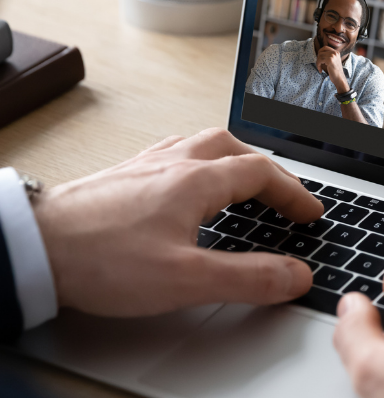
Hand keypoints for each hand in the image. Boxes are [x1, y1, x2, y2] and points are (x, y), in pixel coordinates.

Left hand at [31, 128, 323, 316]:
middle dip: (269, 172)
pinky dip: (199, 164)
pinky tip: (188, 182)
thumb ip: (248, 277)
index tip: (310, 214)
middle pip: (235, 149)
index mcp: (196, 180)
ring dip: (234, 160)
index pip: (262, 173)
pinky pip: (174, 154)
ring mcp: (144, 166)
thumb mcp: (186, 279)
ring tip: (245, 181)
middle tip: (285, 196)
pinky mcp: (121, 176)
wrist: (32, 246)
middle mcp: (173, 163)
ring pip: (203, 145)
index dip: (294, 193)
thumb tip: (295, 275)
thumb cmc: (99, 259)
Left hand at [316, 45, 348, 92]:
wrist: (339, 78)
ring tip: (320, 68)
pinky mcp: (330, 60)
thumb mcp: (333, 61)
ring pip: (319, 56)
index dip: (320, 52)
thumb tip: (318, 54)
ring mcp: (333, 55)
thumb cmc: (335, 72)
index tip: (319, 59)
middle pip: (321, 51)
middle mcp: (335, 53)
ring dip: (317, 63)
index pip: (325, 47)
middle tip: (319, 64)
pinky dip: (318, 65)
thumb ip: (328, 56)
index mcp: (336, 52)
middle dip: (318, 58)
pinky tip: (320, 70)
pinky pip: (319, 60)